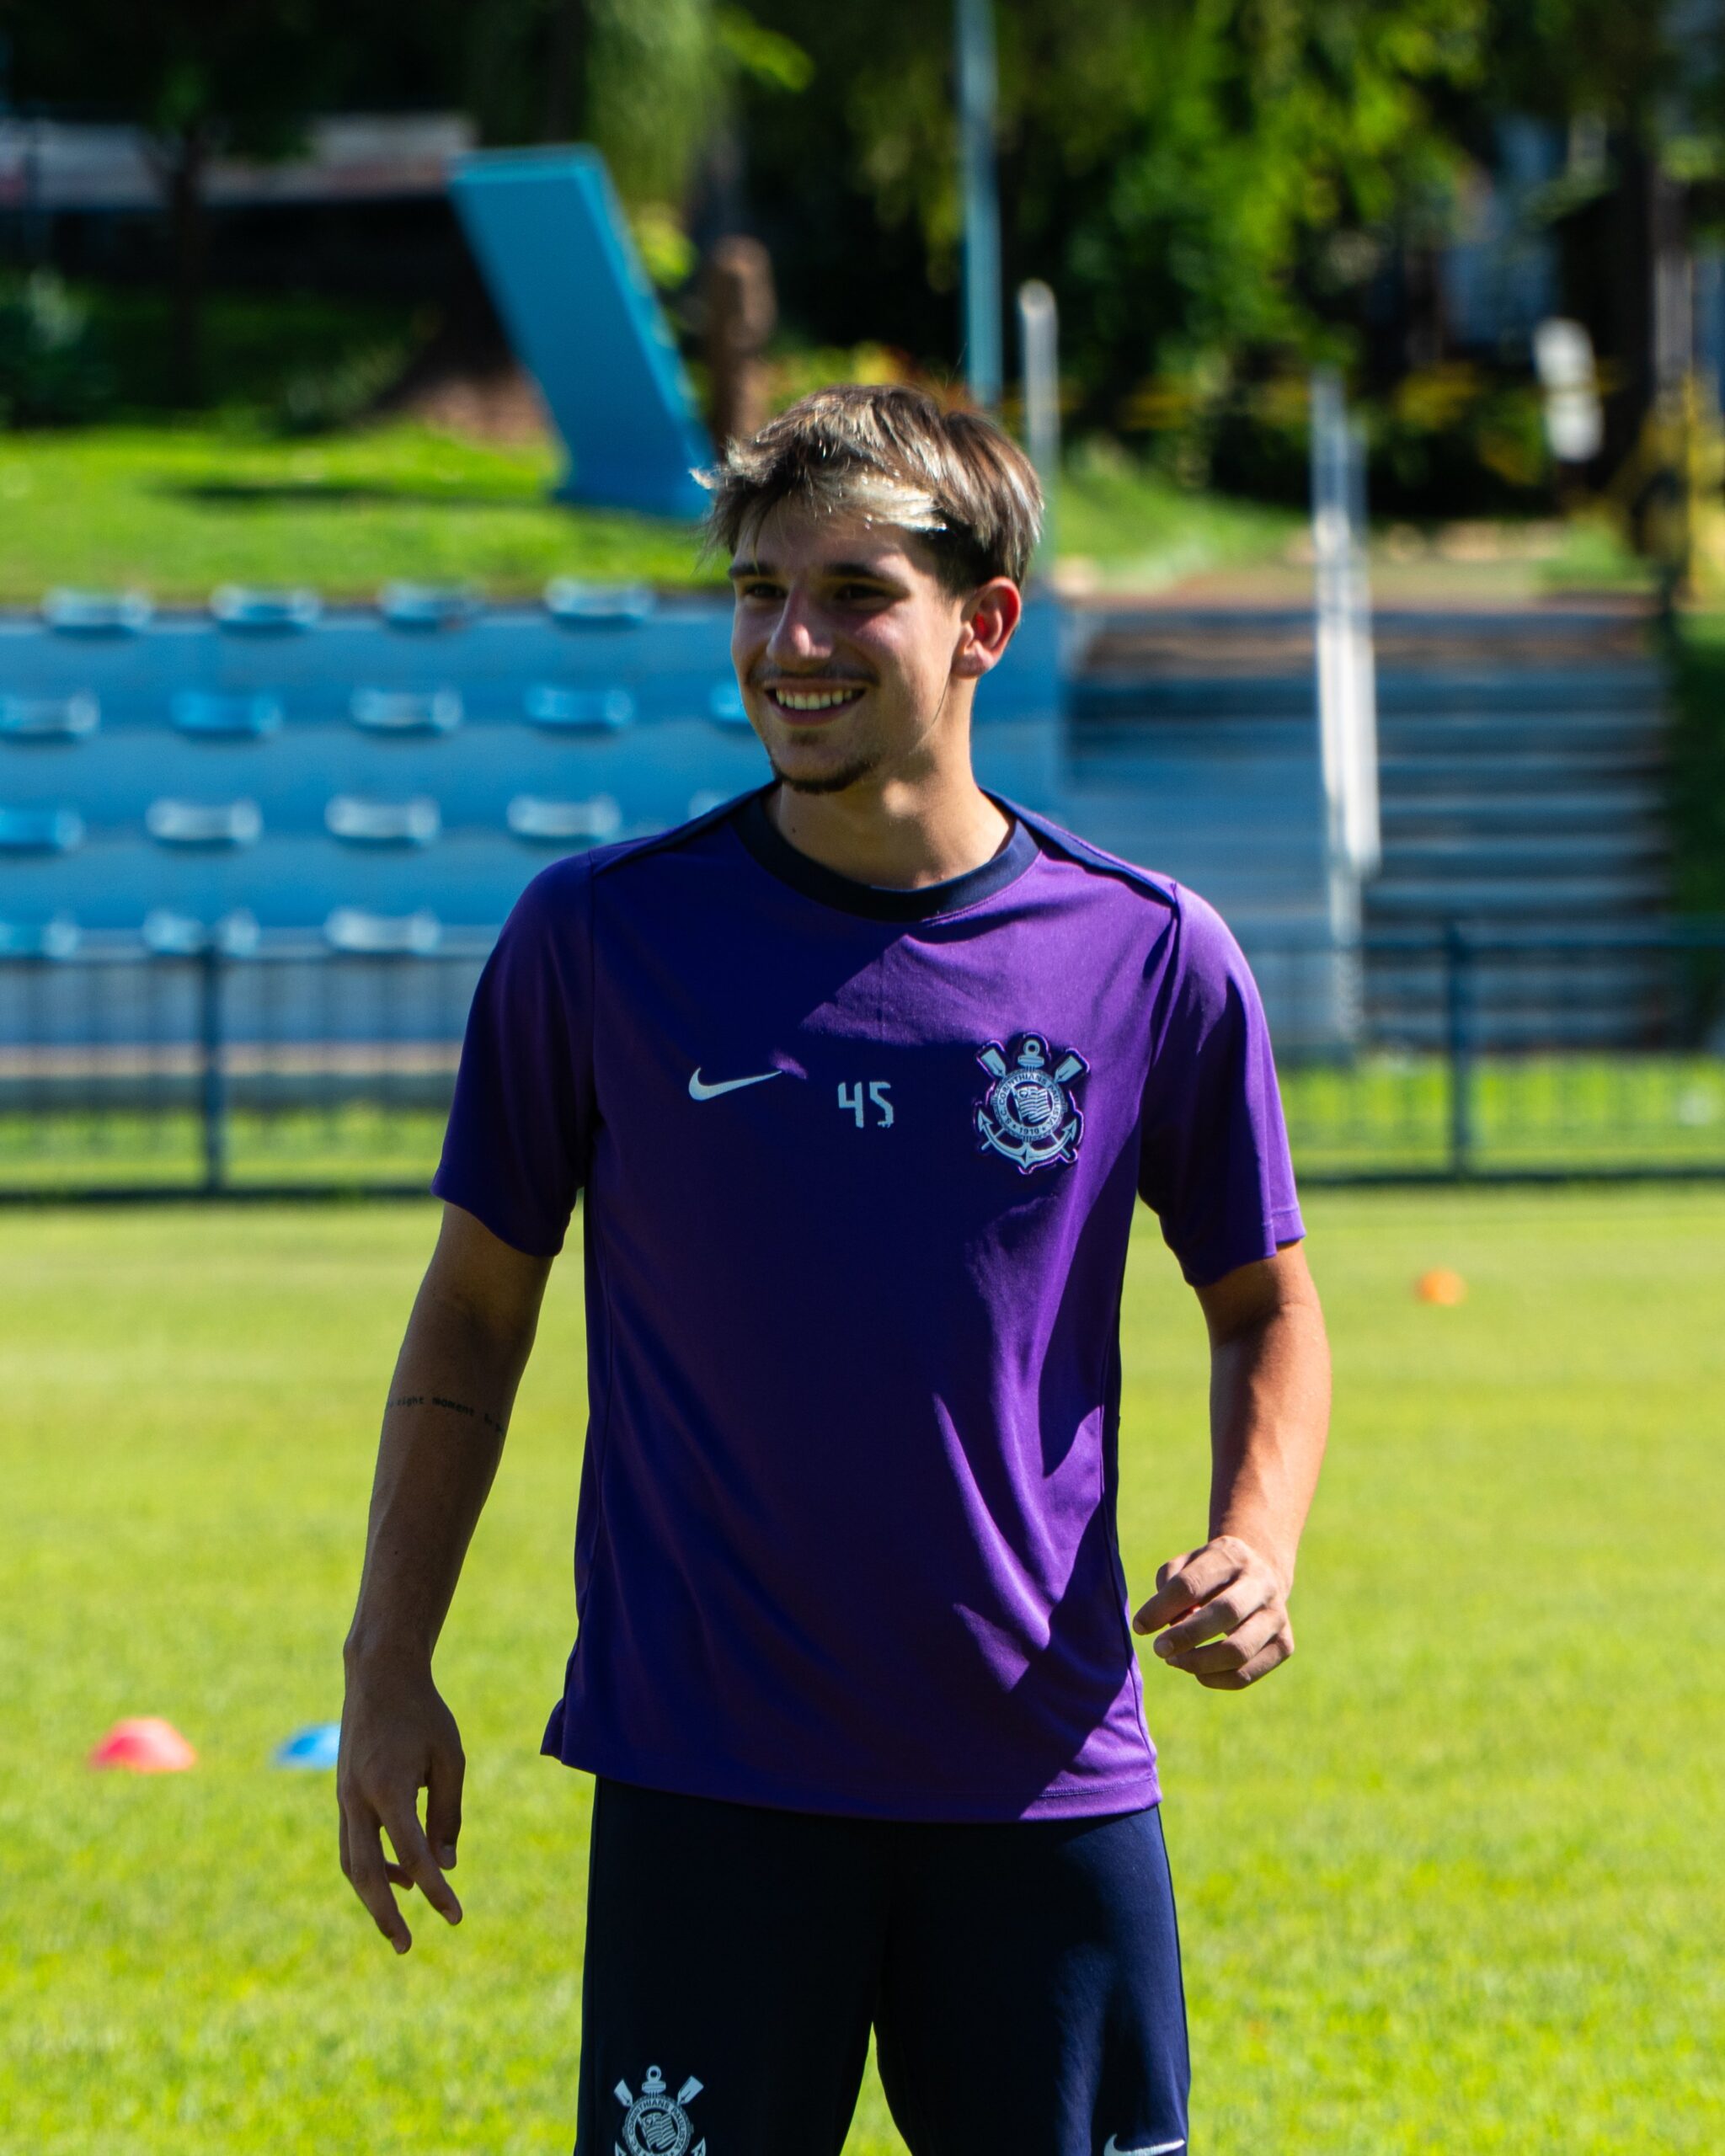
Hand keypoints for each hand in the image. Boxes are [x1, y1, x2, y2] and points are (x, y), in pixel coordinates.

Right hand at [337, 1659, 465, 1952]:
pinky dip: (370, 1866)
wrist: (379, 1675)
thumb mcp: (449, 1759)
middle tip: (407, 1947)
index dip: (436, 1890)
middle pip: (366, 1873)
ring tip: (399, 1923)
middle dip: (385, 1915)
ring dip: (372, 1897)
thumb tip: (446, 1865)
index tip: (456, 1916)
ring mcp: (344, 1798)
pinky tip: (398, 1874)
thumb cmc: (423, 1714)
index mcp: (388, 1789)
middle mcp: (358, 1799)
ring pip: (352, 1863)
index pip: (414, 1855)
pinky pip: (351, 1843)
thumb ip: (447, 1813)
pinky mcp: (343, 1795)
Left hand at [1132, 1534, 1293, 1689]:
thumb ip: (1169, 1588)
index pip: (1191, 1584)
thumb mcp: (1185, 1565)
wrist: (1260, 1574)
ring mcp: (1277, 1615)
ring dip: (1199, 1662)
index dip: (1160, 1609)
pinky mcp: (1285, 1645)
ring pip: (1239, 1650)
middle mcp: (1260, 1583)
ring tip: (1175, 1661)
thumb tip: (1165, 1626)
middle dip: (1185, 1636)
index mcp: (1230, 1555)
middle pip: (1225, 1613)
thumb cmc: (1209, 1573)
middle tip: (1159, 1650)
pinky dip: (1215, 1679)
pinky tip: (1197, 1670)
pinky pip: (1247, 1674)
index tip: (1139, 1627)